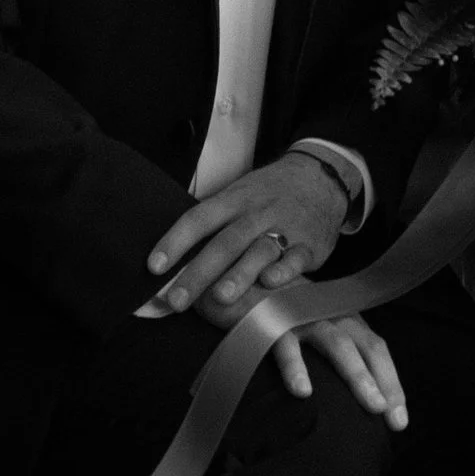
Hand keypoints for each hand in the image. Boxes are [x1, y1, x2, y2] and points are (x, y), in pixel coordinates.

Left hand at [136, 150, 349, 321]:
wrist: (320, 175)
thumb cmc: (269, 192)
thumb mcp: (239, 194)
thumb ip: (212, 222)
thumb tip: (172, 255)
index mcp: (233, 199)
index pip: (198, 219)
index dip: (175, 242)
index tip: (153, 267)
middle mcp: (256, 213)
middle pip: (225, 242)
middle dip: (199, 272)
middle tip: (177, 300)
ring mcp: (285, 227)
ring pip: (259, 250)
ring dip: (239, 274)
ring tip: (219, 298)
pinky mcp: (310, 243)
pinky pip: (296, 258)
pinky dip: (284, 272)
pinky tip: (269, 284)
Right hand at [277, 313, 407, 428]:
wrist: (237, 279)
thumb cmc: (279, 311)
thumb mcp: (312, 327)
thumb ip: (332, 356)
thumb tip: (352, 399)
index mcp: (343, 318)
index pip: (376, 350)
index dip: (391, 383)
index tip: (399, 421)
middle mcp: (330, 313)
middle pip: (367, 347)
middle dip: (385, 382)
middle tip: (394, 419)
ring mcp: (304, 314)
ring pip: (337, 344)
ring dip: (358, 375)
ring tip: (372, 405)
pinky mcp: (272, 317)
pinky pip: (286, 344)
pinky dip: (295, 367)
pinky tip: (303, 391)